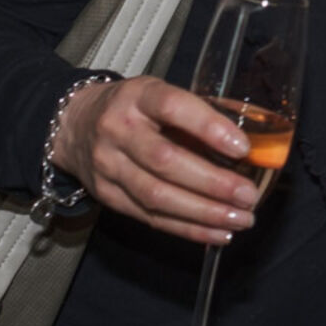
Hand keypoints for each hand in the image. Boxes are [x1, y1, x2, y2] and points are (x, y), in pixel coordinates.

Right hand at [50, 76, 261, 245]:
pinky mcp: (107, 196)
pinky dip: (188, 229)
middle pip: (165, 161)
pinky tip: (218, 232)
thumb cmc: (133, 107)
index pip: (173, 107)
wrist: (73, 124)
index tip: (242, 147)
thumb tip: (252, 145)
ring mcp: (108, 166)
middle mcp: (118, 130)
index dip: (208, 127)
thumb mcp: (160, 94)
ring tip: (241, 218)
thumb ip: (198, 114)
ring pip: (156, 196)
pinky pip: (150, 218)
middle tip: (248, 196)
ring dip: (204, 213)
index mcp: (138, 96)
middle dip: (212, 183)